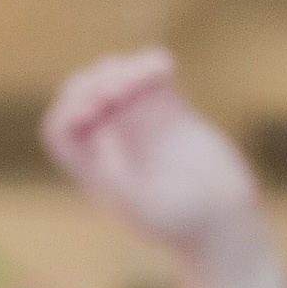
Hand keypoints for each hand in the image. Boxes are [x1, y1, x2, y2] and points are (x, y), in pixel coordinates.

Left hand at [43, 50, 262, 252]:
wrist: (225, 221)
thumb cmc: (183, 224)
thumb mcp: (144, 209)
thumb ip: (114, 176)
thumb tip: (99, 132)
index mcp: (94, 169)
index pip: (61, 130)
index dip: (70, 110)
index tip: (96, 110)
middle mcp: (112, 144)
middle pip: (81, 97)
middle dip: (94, 83)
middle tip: (120, 91)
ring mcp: (140, 125)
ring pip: (115, 79)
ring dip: (125, 69)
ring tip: (149, 76)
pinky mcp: (171, 112)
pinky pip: (151, 76)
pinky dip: (153, 63)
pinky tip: (166, 66)